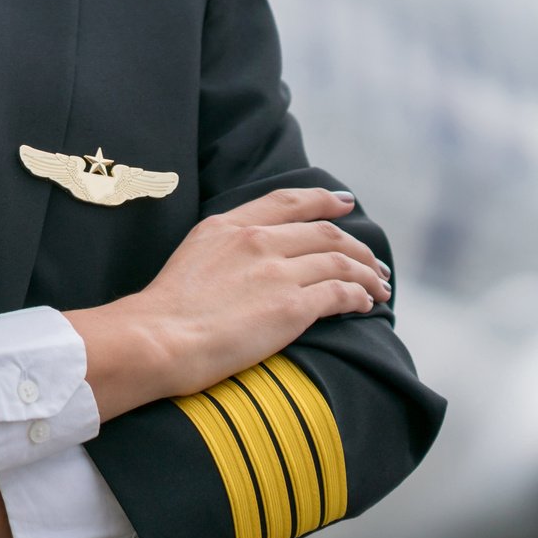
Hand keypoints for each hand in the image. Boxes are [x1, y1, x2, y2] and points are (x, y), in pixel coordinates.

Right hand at [67, 187, 390, 418]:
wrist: (158, 338)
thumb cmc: (165, 309)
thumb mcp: (191, 256)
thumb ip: (224, 248)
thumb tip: (246, 259)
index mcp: (227, 225)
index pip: (286, 202)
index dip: (322, 199)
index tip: (344, 202)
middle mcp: (256, 241)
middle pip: (324, 233)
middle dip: (356, 246)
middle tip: (373, 260)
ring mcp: (276, 272)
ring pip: (341, 262)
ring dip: (367, 274)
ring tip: (380, 286)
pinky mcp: (292, 307)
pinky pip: (341, 294)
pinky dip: (360, 296)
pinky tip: (365, 304)